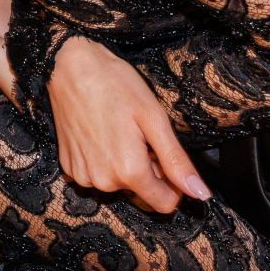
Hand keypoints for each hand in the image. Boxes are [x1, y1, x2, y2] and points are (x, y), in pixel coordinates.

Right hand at [47, 35, 208, 212]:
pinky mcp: (69, 166)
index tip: (165, 157)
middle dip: (147, 169)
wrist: (70, 66)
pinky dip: (103, 160)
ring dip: (123, 164)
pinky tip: (100, 134)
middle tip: (139, 135)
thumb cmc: (115, 85)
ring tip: (118, 131)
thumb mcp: (154, 118)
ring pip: (118, 184)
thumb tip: (200, 193)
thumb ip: (176, 161)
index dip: (172, 184)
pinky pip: (97, 175)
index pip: (165, 204)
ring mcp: (83, 175)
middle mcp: (104, 181)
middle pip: (141, 192)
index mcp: (129, 172)